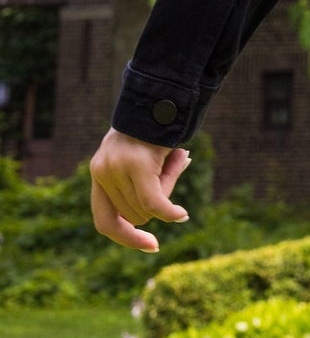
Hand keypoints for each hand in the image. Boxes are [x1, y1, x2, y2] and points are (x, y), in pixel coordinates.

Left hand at [90, 129, 191, 252]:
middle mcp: (101, 171)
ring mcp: (116, 169)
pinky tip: (182, 215)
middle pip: (133, 215)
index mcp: (99, 171)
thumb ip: (153, 184)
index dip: (125, 237)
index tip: (152, 245)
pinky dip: (170, 212)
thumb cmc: (157, 123)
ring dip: (167, 194)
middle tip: (174, 169)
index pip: (104, 220)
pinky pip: (155, 203)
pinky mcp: (137, 166)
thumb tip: (170, 213)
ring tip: (177, 159)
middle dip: (157, 205)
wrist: (161, 92)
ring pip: (146, 209)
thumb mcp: (148, 157)